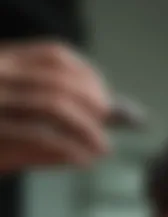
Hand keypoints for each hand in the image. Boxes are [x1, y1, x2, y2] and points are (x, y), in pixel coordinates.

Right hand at [0, 40, 111, 171]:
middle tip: (107, 125)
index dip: (88, 76)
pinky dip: (68, 149)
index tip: (105, 99)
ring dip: (87, 129)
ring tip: (102, 148)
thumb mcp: (16, 118)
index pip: (55, 56)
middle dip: (93, 104)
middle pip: (59, 80)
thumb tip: (101, 119)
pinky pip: (38, 135)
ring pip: (53, 104)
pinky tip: (82, 160)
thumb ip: (51, 114)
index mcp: (4, 62)